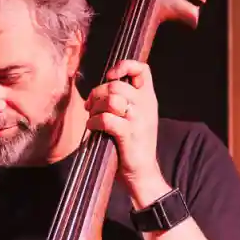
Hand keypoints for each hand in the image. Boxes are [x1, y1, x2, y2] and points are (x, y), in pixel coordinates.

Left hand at [87, 59, 165, 202]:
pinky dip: (94, 122)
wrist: (143, 173)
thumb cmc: (133, 145)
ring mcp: (138, 120)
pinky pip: (106, 119)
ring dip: (96, 107)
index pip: (143, 69)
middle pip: (117, 85)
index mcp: (148, 99)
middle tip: (91, 106)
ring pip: (111, 99)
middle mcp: (146, 106)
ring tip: (93, 117)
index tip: (111, 76)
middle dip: (98, 93)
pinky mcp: (129, 135)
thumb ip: (125, 100)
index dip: (124, 66)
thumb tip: (100, 89)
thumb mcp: (136, 118)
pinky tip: (93, 128)